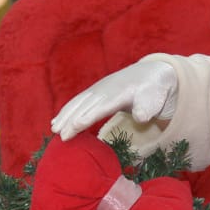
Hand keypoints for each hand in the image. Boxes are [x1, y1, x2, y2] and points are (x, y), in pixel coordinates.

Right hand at [51, 59, 178, 140]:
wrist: (152, 74)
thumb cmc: (154, 92)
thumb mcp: (155, 100)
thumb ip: (147, 108)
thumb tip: (140, 117)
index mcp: (121, 93)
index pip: (102, 106)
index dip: (88, 116)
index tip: (76, 126)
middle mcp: (106, 90)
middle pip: (85, 105)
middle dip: (71, 119)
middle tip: (59, 135)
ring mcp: (99, 89)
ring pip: (78, 103)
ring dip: (64, 116)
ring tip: (53, 130)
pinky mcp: (95, 92)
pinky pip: (77, 102)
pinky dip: (66, 111)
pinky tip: (56, 122)